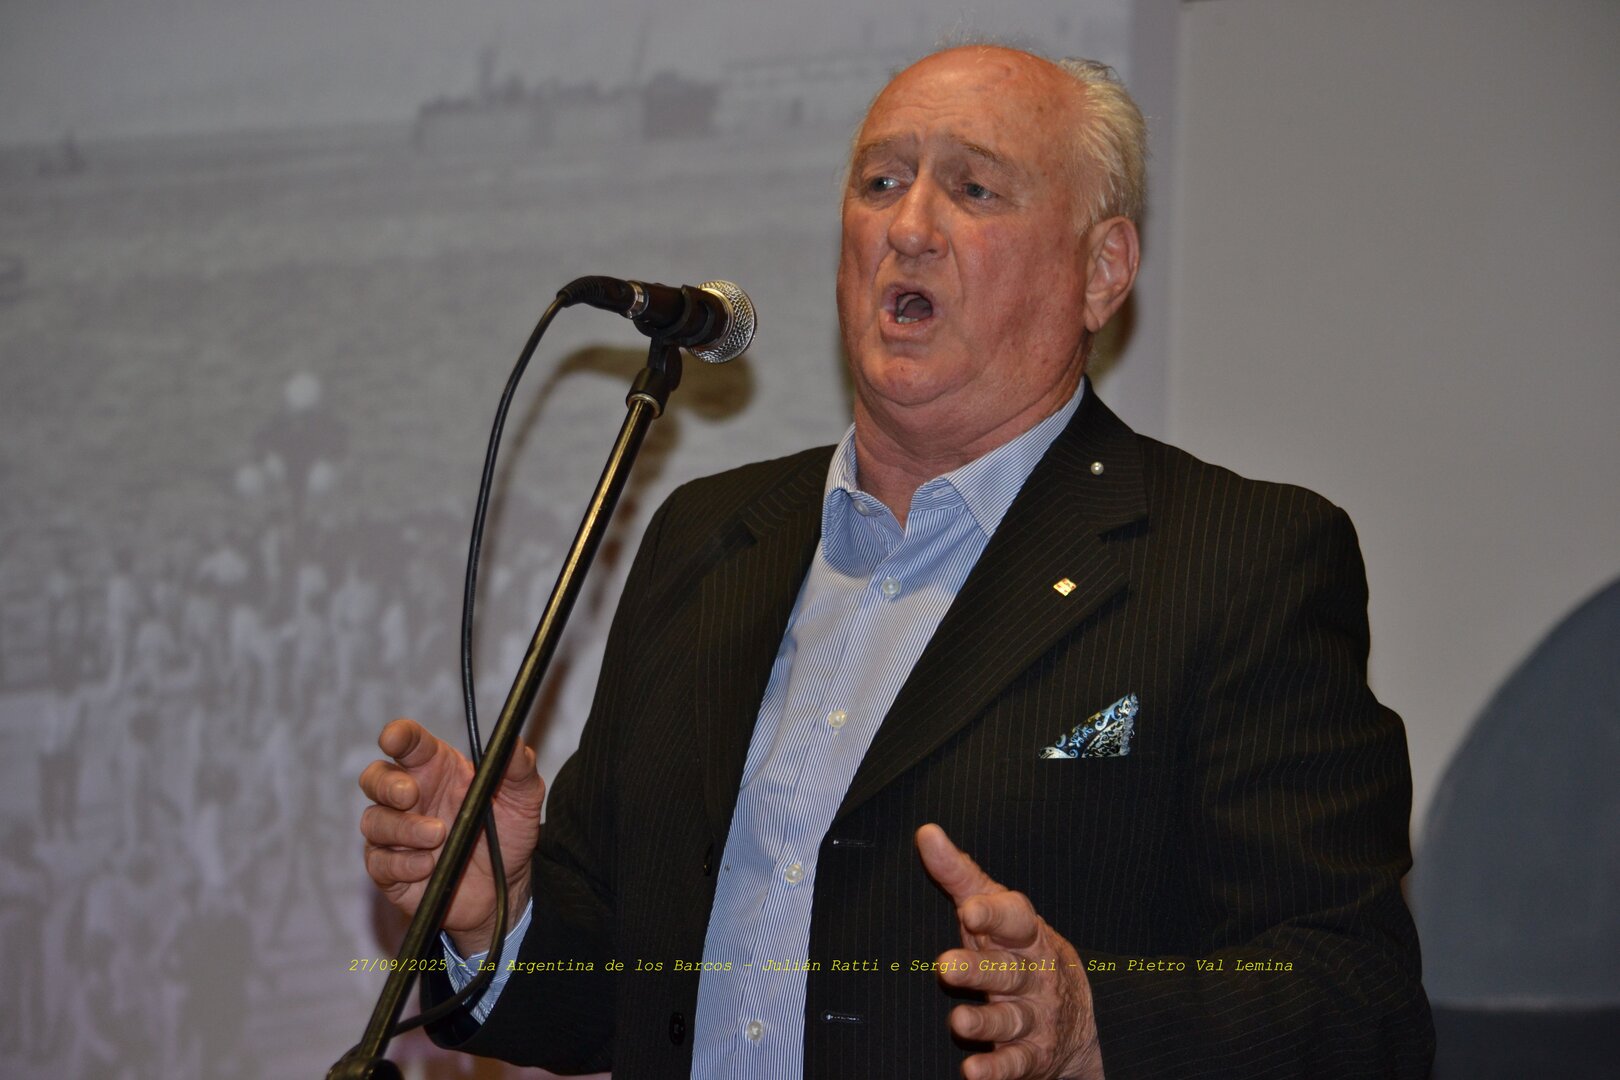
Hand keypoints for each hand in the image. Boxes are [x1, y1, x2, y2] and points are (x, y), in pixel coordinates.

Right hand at [359, 717, 543, 956]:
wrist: (506, 886)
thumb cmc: (508, 833)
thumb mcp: (523, 798)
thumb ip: (518, 767)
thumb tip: (513, 740)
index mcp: (437, 768)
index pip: (408, 743)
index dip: (397, 735)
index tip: (394, 738)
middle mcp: (411, 797)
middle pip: (374, 777)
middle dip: (385, 784)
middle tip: (411, 795)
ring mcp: (397, 833)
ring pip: (374, 820)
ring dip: (403, 828)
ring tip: (438, 836)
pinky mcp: (391, 869)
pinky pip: (379, 862)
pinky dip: (402, 863)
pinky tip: (427, 866)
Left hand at [916, 824, 1104, 1079]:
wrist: (1077, 1015)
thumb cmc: (1017, 950)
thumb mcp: (996, 911)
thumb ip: (960, 875)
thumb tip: (926, 832)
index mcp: (1024, 934)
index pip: (1015, 918)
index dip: (993, 913)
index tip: (969, 910)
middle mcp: (1032, 974)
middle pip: (1007, 971)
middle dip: (979, 970)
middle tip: (945, 965)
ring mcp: (1034, 1016)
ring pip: (1010, 1018)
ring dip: (984, 1022)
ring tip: (958, 1022)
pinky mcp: (1031, 1055)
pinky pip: (1015, 1064)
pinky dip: (996, 1070)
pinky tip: (974, 1073)